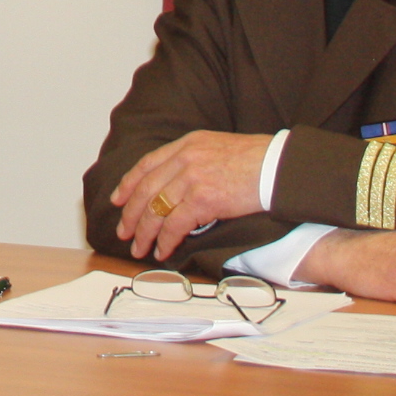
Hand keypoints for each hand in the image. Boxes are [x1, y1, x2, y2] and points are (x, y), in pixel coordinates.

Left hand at [107, 131, 276, 260]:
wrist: (278, 166)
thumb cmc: (255, 160)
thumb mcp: (217, 147)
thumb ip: (193, 160)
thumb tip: (176, 184)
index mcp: (186, 145)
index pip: (147, 164)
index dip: (128, 183)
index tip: (117, 200)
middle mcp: (185, 159)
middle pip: (146, 189)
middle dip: (130, 214)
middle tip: (123, 233)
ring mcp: (192, 178)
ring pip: (156, 210)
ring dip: (144, 233)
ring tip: (139, 249)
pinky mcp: (203, 199)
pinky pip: (175, 225)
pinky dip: (165, 240)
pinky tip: (162, 250)